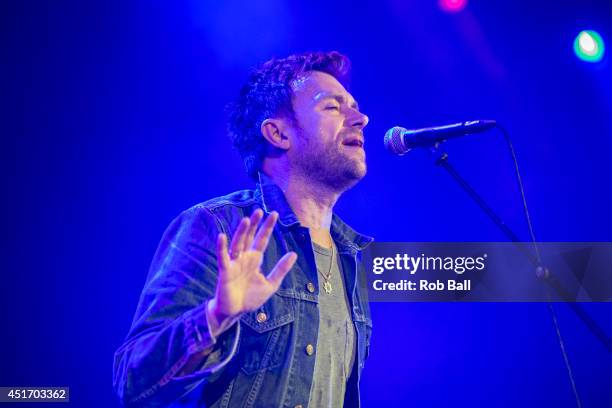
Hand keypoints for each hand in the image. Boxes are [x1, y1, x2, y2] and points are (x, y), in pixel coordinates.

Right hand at [209, 209, 296, 326]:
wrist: (235, 312)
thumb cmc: (250, 298)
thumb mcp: (271, 284)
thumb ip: (281, 269)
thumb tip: (294, 254)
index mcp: (255, 259)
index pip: (262, 239)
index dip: (267, 227)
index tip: (274, 214)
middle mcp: (244, 258)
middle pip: (250, 237)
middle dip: (254, 224)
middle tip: (260, 210)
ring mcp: (234, 263)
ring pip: (238, 243)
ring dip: (242, 232)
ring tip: (247, 219)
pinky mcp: (225, 271)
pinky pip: (223, 257)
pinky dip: (222, 247)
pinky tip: (222, 236)